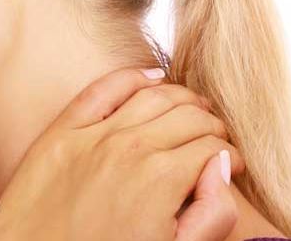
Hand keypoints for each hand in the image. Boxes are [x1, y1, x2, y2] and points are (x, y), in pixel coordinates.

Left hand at [0, 67, 245, 240]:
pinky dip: (131, 77)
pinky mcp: (58, 136)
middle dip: (212, 126)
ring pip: (152, 96)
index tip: (232, 165)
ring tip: (193, 110)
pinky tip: (151, 77)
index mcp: (161, 179)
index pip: (213, 147)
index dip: (230, 156)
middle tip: (216, 138)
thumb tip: (221, 165)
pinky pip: (100, 90)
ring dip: (181, 98)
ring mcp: (90, 138)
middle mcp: (128, 148)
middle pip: (188, 116)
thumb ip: (212, 214)